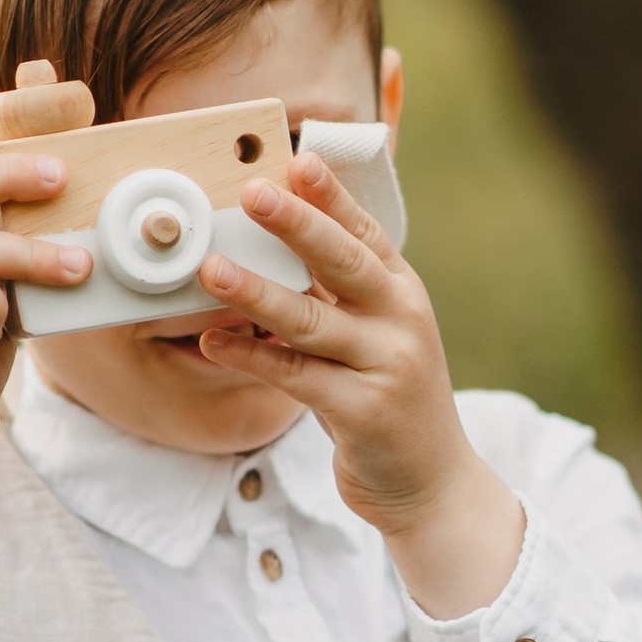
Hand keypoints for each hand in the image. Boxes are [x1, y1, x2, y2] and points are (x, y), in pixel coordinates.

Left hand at [196, 155, 523, 616]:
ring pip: (312, 320)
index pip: (364, 232)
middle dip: (296, 224)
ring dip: (257, 293)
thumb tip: (268, 249)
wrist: (430, 484)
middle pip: (343, 263)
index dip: (331, 196)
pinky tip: (213, 343)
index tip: (297, 158)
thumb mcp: (375, 337)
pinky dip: (252, 358)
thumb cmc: (386, 400)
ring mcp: (387, 366)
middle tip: (250, 193)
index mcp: (403, 292)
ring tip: (211, 269)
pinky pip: (297, 377)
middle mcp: (402, 321)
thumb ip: (336, 296)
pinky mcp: (365, 411)